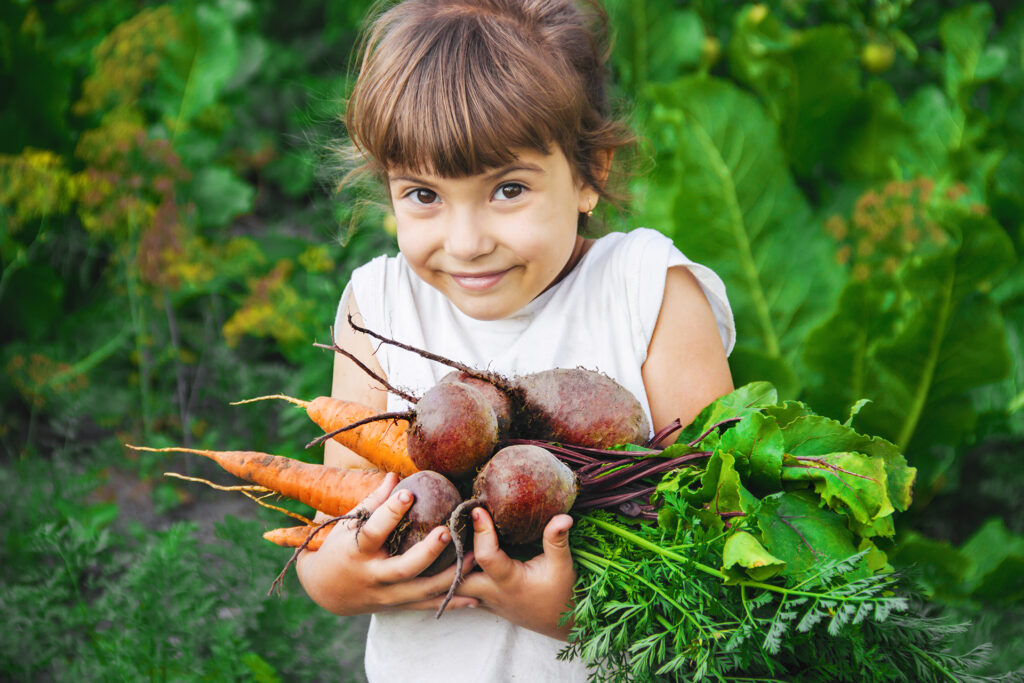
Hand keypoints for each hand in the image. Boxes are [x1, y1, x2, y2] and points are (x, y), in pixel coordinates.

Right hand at [295, 472, 477, 615]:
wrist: (327, 590)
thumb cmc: (341, 547)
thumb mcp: (349, 524)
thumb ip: (374, 502)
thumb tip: (395, 475)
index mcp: (358, 551)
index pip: (374, 531)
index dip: (390, 513)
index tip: (408, 493)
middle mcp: (374, 575)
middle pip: (404, 568)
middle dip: (427, 552)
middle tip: (447, 531)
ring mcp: (387, 594)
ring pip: (422, 590)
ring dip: (451, 576)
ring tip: (474, 557)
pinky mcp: (398, 606)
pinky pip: (428, 605)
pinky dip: (452, 602)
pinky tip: (476, 595)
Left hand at [456, 508, 575, 639]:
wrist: (562, 624)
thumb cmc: (563, 594)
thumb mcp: (563, 566)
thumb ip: (557, 540)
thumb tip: (564, 516)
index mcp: (510, 581)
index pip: (487, 557)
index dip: (481, 532)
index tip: (477, 510)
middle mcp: (493, 592)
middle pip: (457, 577)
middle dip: (446, 556)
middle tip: (445, 525)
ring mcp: (485, 600)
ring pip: (453, 588)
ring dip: (445, 567)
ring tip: (441, 538)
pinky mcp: (484, 602)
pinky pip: (459, 591)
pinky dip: (450, 576)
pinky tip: (445, 556)